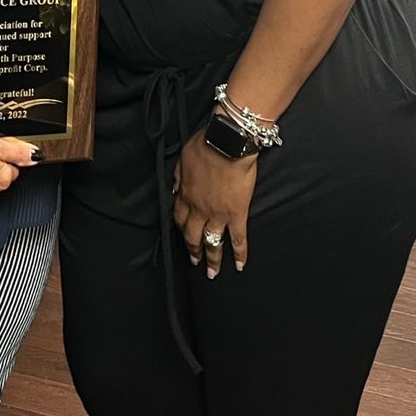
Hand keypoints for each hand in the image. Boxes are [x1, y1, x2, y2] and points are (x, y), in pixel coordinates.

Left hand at [173, 129, 257, 277]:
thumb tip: (176, 187)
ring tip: (212, 272)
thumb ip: (178, 175)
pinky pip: (238, 238)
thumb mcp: (183, 157)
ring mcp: (218, 214)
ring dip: (212, 259)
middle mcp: (199, 209)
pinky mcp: (237, 214)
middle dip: (193, 251)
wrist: (228, 143)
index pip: (179, 218)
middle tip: (195, 261)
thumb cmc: (207, 144)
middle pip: (193, 236)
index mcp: (185, 194)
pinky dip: (239, 254)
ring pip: (212, 242)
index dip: (180, 229)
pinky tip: (239, 265)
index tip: (182, 234)